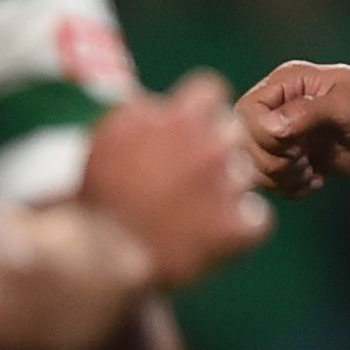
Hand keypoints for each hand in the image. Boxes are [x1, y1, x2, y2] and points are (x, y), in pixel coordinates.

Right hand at [81, 75, 269, 284]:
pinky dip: (238, 229)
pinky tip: (210, 237)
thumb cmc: (92, 201)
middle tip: (188, 177)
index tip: (191, 129)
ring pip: (244, 174)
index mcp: (171, 116)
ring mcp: (225, 183)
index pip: (209, 90)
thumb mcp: (105, 139)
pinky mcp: (236, 225)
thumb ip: (137, 111)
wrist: (96, 259)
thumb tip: (154, 93)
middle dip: (215, 149)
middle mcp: (203, 142)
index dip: (201, 112)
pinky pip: (257, 218)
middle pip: (231, 131)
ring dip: (225, 189)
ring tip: (188, 214)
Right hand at [238, 62, 349, 198]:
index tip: (293, 147)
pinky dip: (289, 188)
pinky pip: (272, 180)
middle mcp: (281, 106)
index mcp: (289, 82)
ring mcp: (286, 133)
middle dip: (270, 161)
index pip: (246, 111)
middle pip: (243, 141)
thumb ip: (310, 112)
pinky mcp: (295, 158)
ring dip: (279, 178)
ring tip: (310, 174)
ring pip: (254, 164)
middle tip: (303, 164)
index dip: (261, 136)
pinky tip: (315, 183)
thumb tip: (270, 126)